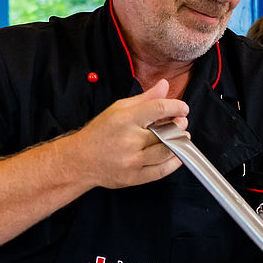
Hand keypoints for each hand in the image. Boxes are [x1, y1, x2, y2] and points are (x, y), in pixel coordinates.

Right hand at [72, 79, 189, 189]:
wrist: (80, 161)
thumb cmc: (99, 133)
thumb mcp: (118, 109)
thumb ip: (144, 98)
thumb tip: (165, 85)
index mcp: (125, 119)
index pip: (158, 108)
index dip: (176, 106)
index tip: (182, 108)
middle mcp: (129, 140)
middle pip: (165, 131)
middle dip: (179, 124)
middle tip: (181, 122)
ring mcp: (132, 161)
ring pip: (166, 151)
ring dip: (179, 142)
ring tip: (181, 136)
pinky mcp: (134, 177)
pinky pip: (161, 170)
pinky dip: (174, 162)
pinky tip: (176, 154)